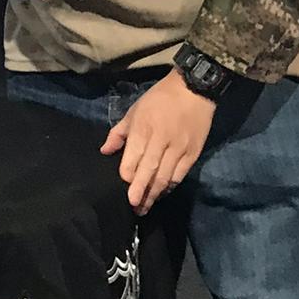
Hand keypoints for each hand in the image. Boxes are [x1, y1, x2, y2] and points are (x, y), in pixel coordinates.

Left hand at [100, 73, 214, 213]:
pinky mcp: (193, 153)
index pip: (133, 158)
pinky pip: (180, 175)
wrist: (193, 90)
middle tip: (134, 207)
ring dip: (155, 194)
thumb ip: (119, 133)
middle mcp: (161, 140)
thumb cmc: (159, 99)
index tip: (123, 188)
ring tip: (145, 207)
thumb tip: (105, 151)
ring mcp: (179, 148)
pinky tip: (162, 193)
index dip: (128, 175)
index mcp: (143, 128)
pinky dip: (170, 186)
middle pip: (149, 171)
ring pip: (165, 177)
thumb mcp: (134, 110)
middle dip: (140, 192)